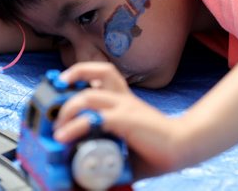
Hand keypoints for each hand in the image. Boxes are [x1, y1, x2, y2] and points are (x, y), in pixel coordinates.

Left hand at [54, 62, 184, 178]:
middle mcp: (124, 98)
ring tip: (57, 126)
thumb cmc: (156, 148)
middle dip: (68, 84)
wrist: (183, 147)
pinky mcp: (125, 120)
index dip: (80, 73)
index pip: (101, 73)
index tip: (62, 85)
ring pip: (88, 95)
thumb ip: (107, 145)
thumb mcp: (125, 143)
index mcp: (124, 99)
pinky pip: (94, 118)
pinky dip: (75, 126)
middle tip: (54, 106)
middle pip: (96, 73)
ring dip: (66, 109)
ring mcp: (125, 107)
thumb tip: (84, 166)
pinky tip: (65, 136)